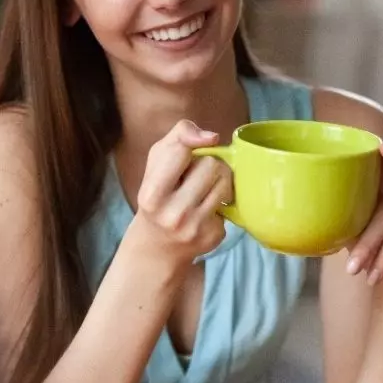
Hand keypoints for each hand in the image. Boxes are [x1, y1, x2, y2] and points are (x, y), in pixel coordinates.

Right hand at [131, 120, 232, 268]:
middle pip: (211, 164)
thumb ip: (179, 137)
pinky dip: (222, 202)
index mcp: (152, 194)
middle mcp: (173, 214)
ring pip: (225, 181)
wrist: (157, 245)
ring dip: (219, 180)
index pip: (182, 151)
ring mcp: (195, 228)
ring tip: (204, 189)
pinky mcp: (213, 236)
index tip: (193, 150)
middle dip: (208, 164)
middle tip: (197, 175)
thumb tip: (212, 137)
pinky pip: (231, 204)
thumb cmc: (158, 194)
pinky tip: (207, 210)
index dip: (191, 144)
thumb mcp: (156, 162)